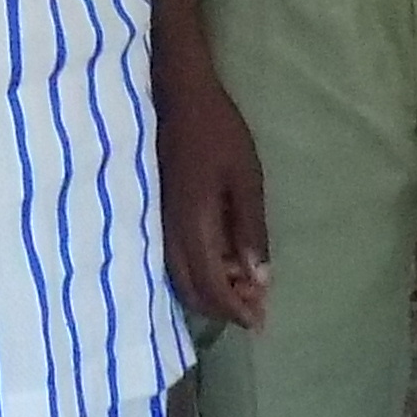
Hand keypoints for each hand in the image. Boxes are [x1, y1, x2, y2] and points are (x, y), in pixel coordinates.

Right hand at [159, 54, 272, 330]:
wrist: (176, 94)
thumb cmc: (217, 131)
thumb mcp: (245, 178)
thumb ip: (250, 230)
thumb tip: (258, 279)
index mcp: (193, 225)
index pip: (211, 286)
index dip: (235, 309)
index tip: (259, 321)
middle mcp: (169, 232)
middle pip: (191, 290)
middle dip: (223, 307)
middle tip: (255, 307)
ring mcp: (158, 223)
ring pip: (179, 278)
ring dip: (210, 291)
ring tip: (243, 286)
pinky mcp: (157, 213)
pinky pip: (173, 259)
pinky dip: (198, 272)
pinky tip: (220, 262)